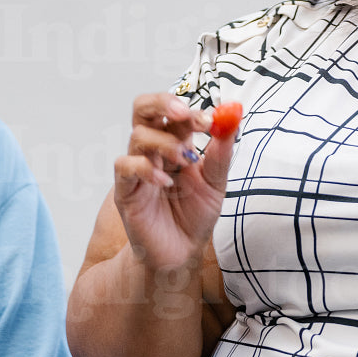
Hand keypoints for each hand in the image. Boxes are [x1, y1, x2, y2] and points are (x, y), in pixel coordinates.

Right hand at [113, 94, 237, 273]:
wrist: (180, 253)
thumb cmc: (194, 216)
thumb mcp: (215, 183)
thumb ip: (221, 153)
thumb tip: (232, 120)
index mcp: (175, 143)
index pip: (175, 112)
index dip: (191, 111)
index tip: (210, 121)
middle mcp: (153, 150)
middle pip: (143, 109)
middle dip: (162, 103)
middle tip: (184, 114)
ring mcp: (137, 169)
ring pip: (138, 136)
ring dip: (164, 142)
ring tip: (184, 161)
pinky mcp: (125, 190)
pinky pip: (125, 166)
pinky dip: (145, 168)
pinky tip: (165, 181)